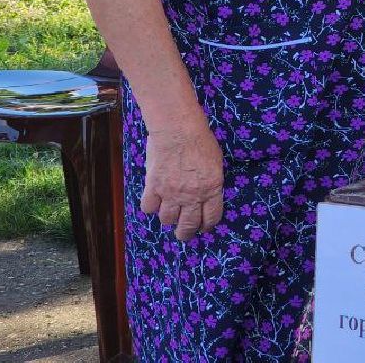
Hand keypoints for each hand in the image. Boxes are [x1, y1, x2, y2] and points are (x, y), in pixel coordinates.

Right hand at [141, 115, 224, 241]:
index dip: (207, 225)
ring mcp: (171, 194)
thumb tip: (207, 193)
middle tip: (184, 233)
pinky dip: (151, 206)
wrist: (178, 130)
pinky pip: (148, 208)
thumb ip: (211, 182)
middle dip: (186, 233)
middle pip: (188, 226)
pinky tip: (154, 200)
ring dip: (168, 218)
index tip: (203, 227)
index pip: (211, 217)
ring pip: (167, 219)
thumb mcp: (215, 162)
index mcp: (212, 189)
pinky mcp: (153, 188)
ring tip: (169, 212)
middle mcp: (192, 196)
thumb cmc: (200, 141)